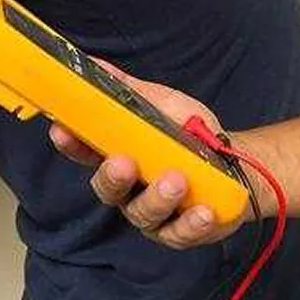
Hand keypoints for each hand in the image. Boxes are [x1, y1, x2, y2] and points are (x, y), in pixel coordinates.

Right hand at [49, 65, 253, 249]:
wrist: (237, 165)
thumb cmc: (192, 135)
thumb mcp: (163, 105)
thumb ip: (131, 90)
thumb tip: (96, 64)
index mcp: (117, 155)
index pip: (85, 151)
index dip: (71, 143)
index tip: (62, 130)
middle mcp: (128, 190)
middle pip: (107, 190)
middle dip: (112, 177)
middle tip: (125, 163)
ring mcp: (152, 215)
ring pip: (142, 213)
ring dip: (157, 198)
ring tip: (177, 181)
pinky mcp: (179, 233)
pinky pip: (180, 234)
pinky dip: (191, 224)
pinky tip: (203, 211)